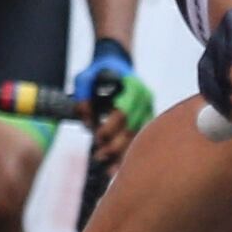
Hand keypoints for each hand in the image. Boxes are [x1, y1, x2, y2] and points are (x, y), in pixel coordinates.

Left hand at [71, 36, 154, 162]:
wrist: (116, 62)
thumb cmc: (99, 71)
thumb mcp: (85, 79)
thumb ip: (83, 98)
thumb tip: (87, 122)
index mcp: (131, 87)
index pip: (123, 112)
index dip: (110, 128)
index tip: (97, 137)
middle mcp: (144, 98)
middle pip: (133, 128)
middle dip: (116, 146)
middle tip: (100, 156)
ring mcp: (148, 108)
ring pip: (138, 137)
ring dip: (124, 154)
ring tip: (110, 170)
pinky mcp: (147, 117)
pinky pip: (140, 138)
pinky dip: (130, 152)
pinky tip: (120, 166)